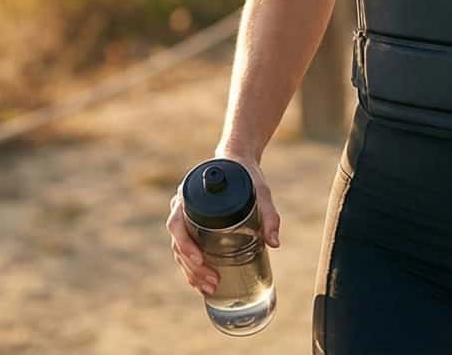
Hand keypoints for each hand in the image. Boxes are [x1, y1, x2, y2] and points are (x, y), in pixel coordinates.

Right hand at [166, 152, 279, 296]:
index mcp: (190, 195)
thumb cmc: (247, 175)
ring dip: (192, 273)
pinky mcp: (193, 228)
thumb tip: (274, 243)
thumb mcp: (260, 191)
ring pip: (180, 252)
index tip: (200, 259)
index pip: (176, 222)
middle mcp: (182, 208)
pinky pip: (186, 252)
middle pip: (178, 243)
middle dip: (193, 268)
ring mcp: (185, 219)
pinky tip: (202, 284)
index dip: (185, 244)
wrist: (238, 162)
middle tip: (212, 282)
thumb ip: (268, 214)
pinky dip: (192, 270)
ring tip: (210, 288)